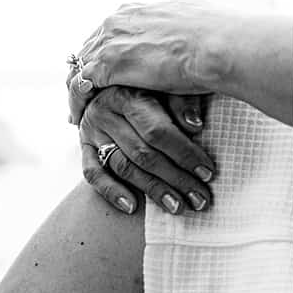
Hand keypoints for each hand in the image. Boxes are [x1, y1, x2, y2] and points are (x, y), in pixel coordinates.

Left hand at [67, 0, 233, 124]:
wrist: (222, 46)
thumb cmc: (220, 39)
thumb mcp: (193, 25)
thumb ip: (177, 31)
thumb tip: (186, 38)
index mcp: (136, 11)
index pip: (107, 34)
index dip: (102, 56)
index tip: (101, 76)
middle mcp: (118, 20)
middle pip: (88, 50)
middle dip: (84, 75)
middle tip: (83, 99)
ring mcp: (110, 41)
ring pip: (79, 68)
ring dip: (77, 92)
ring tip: (77, 114)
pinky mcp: (107, 64)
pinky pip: (80, 86)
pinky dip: (77, 103)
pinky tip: (79, 119)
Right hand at [78, 86, 215, 214]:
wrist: (108, 85)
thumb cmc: (149, 86)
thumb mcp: (166, 84)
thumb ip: (182, 101)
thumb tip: (195, 126)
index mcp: (126, 95)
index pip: (157, 131)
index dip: (184, 153)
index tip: (208, 172)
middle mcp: (104, 114)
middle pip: (142, 154)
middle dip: (176, 179)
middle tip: (200, 199)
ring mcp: (90, 133)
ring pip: (123, 167)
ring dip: (152, 190)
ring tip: (177, 207)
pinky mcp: (84, 149)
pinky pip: (93, 174)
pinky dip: (111, 192)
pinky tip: (132, 208)